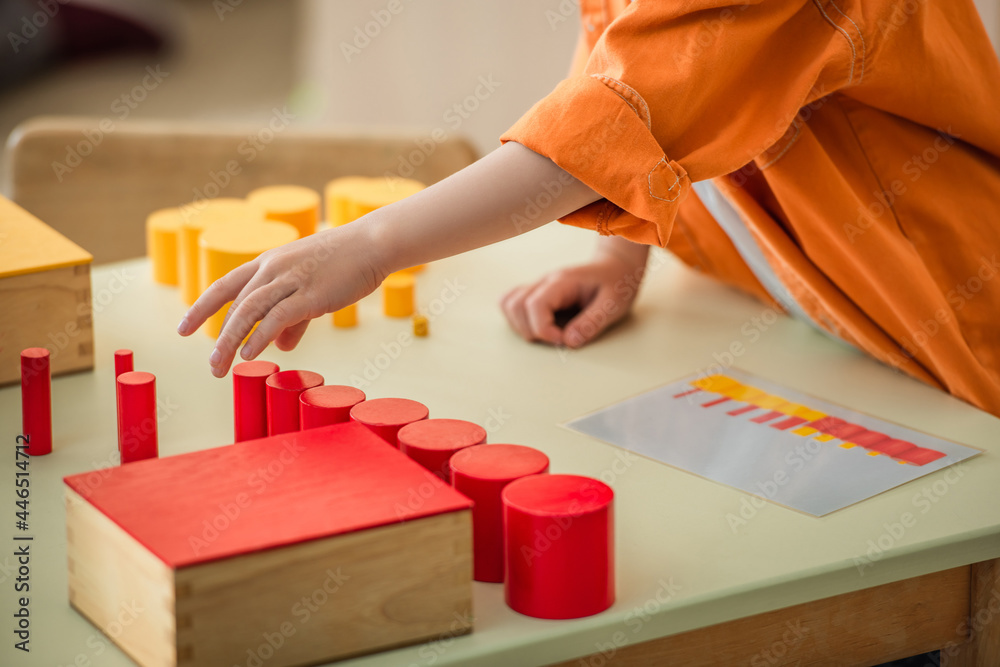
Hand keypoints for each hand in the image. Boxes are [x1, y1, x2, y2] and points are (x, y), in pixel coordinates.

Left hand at [177, 222, 383, 376]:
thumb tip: (281, 346)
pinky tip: (250, 354)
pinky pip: (277, 317)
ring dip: (231, 341)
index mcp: (269, 262)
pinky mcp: (311, 293)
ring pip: (249, 311)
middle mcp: (273, 268)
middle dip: (218, 337)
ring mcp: (291, 279)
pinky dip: (259, 336)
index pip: (226, 285)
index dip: (203, 307)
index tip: (184, 328)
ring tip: (220, 366)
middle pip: (234, 304)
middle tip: (211, 365)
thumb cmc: (346, 263)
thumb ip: (294, 319)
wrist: (374, 243)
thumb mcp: (312, 288)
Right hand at [501, 250, 645, 348]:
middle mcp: (544, 282)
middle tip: (557, 338)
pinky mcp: (536, 294)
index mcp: (562, 282)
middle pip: (515, 305)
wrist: (616, 267)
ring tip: (547, 334)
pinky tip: (540, 327)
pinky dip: (518, 320)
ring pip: (507, 303)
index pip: (535, 304)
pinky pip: (511, 303)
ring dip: (521, 326)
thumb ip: (592, 322)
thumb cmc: (616, 284)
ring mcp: (537, 286)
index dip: (543, 329)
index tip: (563, 341)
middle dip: (531, 330)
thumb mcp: (613, 303)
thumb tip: (569, 342)